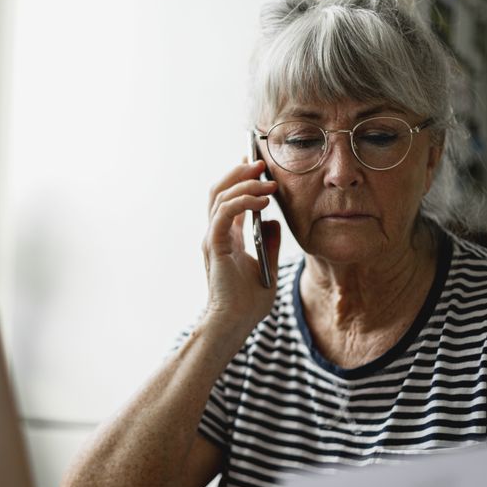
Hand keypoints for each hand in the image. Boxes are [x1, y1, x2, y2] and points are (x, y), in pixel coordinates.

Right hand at [201, 160, 280, 333]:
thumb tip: (273, 221)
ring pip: (220, 197)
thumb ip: (269, 243)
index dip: (240, 179)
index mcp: (226, 238)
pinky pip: (223, 214)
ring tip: (268, 181)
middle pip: (220, 190)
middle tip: (261, 162)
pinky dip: (241, 202)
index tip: (257, 164)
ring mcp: (213, 239)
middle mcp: (215, 234)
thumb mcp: (267, 266)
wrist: (235, 324)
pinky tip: (262, 201)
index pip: (229, 199)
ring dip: (244, 184)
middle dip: (239, 172)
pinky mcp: (214, 246)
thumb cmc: (248, 303)